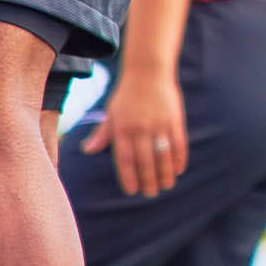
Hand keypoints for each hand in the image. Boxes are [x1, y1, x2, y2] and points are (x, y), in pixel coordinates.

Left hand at [79, 72, 188, 196]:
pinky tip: (178, 170)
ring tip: (166, 186)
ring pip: (163, 155)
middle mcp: (140, 128)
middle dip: (148, 180)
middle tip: (150, 194)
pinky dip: (179, 158)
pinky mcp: (174, 119)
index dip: (128, 177)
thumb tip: (87, 150)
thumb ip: (102, 134)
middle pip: (145, 161)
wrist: (148, 71)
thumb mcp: (111, 113)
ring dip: (165, 173)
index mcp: (122, 128)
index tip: (132, 191)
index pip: (125, 159)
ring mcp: (159, 124)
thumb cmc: (127, 94)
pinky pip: (178, 144)